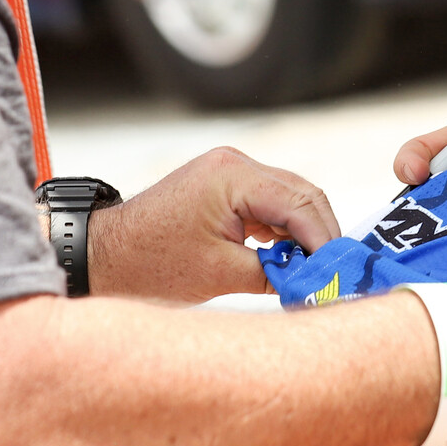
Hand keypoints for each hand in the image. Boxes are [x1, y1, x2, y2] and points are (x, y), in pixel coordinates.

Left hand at [87, 146, 338, 301]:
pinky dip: (285, 230)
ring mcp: (230, 171)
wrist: (104, 255)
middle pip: (302, 194)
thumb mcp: (221, 274)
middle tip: (338, 274)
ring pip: (290, 198)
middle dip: (322, 236)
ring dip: (305, 233)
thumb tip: (316, 282)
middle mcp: (236, 163)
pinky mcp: (225, 185)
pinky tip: (290, 260)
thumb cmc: (153, 264)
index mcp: (234, 176)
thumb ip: (275, 273)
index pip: (300, 204)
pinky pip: (270, 202)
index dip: (325, 241)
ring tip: (316, 272)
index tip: (341, 274)